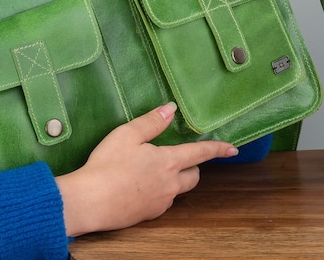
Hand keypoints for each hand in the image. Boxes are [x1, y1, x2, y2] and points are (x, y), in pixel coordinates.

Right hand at [56, 102, 237, 236]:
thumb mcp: (126, 134)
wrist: (90, 202)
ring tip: (152, 171)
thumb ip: (151, 122)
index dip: (218, 149)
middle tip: (178, 157)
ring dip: (174, 180)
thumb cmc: (107, 165)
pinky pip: (161, 201)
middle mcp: (170, 184)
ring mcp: (160, 202)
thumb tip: (171, 109)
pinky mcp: (148, 215)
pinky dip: (158, 192)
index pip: (200, 154)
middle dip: (192, 166)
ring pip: (177, 190)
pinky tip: (139, 187)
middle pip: (194, 176)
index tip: (232, 149)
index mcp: (168, 162)